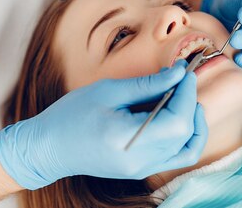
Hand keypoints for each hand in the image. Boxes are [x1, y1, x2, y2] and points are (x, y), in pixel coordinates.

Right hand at [0, 61, 207, 189]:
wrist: (49, 147)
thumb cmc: (71, 115)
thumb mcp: (108, 91)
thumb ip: (148, 85)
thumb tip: (178, 74)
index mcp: (129, 139)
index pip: (177, 121)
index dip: (187, 94)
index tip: (185, 72)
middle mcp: (140, 160)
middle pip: (184, 133)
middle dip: (189, 101)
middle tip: (181, 78)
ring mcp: (142, 169)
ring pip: (187, 148)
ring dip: (191, 120)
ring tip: (181, 97)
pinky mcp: (142, 169)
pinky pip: (176, 156)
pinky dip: (185, 136)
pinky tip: (176, 115)